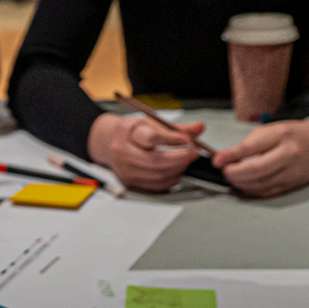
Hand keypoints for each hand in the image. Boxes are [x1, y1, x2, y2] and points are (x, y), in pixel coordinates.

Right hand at [86, 112, 204, 191]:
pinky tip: (176, 171)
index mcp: (126, 132)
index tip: (187, 139)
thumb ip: (176, 127)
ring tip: (186, 160)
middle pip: (154, 161)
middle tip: (194, 152)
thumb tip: (199, 128)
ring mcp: (125, 169)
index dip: (172, 139)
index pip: (150, 137)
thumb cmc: (131, 131)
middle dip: (180, 158)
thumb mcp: (150, 122)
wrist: (109, 142)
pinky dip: (170, 179)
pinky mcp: (129, 182)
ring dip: (177, 169)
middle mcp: (122, 152)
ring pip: (157, 175)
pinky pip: (155, 185)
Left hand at [213, 119, 308, 196]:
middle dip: (234, 173)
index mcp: (282, 136)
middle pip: (255, 170)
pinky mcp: (291, 185)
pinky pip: (266, 192)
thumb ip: (248, 143)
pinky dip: (251, 190)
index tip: (217, 160)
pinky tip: (244, 184)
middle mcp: (288, 155)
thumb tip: (225, 157)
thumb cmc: (296, 135)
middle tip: (225, 169)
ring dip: (240, 183)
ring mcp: (291, 172)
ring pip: (259, 184)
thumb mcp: (272, 130)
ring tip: (233, 175)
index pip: (251, 147)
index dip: (231, 156)